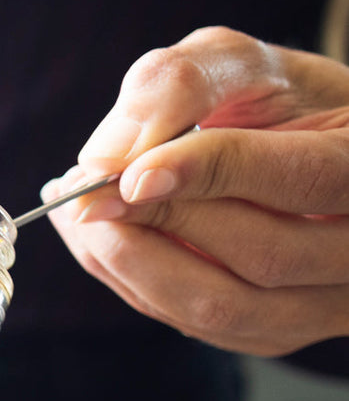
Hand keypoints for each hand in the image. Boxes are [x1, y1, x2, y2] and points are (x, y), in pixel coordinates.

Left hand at [45, 26, 348, 355]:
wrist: (308, 158)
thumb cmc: (280, 104)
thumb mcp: (245, 67)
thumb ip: (182, 84)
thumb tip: (105, 156)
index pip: (304, 178)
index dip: (214, 173)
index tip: (130, 173)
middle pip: (263, 256)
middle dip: (159, 223)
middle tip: (81, 190)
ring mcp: (327, 305)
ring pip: (222, 308)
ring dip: (131, 262)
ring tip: (76, 212)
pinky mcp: (275, 333)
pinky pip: (194, 325)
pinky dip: (131, 282)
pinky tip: (97, 239)